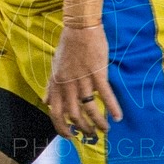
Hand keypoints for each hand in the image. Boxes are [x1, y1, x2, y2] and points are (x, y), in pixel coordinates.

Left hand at [45, 23, 120, 141]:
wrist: (80, 27)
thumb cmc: (68, 46)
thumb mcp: (55, 67)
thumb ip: (51, 86)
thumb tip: (44, 101)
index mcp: (56, 84)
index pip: (55, 112)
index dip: (61, 127)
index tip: (70, 136)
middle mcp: (67, 84)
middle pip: (74, 115)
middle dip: (83, 129)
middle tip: (91, 135)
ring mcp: (82, 79)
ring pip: (89, 108)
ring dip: (98, 122)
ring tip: (105, 129)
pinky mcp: (97, 73)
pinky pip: (105, 95)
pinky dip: (113, 108)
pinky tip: (118, 117)